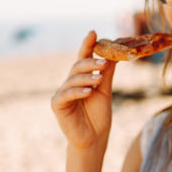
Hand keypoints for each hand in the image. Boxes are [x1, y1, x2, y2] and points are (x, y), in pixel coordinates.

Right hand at [51, 31, 115, 149]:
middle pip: (77, 67)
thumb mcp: (106, 91)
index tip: (94, 33)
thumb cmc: (98, 116)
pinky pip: (66, 94)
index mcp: (81, 78)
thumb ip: (107, 73)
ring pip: (72, 79)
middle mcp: (70, 83)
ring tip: (99, 79)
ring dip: (86, 77)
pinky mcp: (57, 105)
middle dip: (90, 62)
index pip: (84, 58)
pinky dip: (77, 91)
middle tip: (104, 63)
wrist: (94, 139)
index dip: (87, 45)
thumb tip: (114, 53)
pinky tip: (88, 91)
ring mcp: (62, 93)